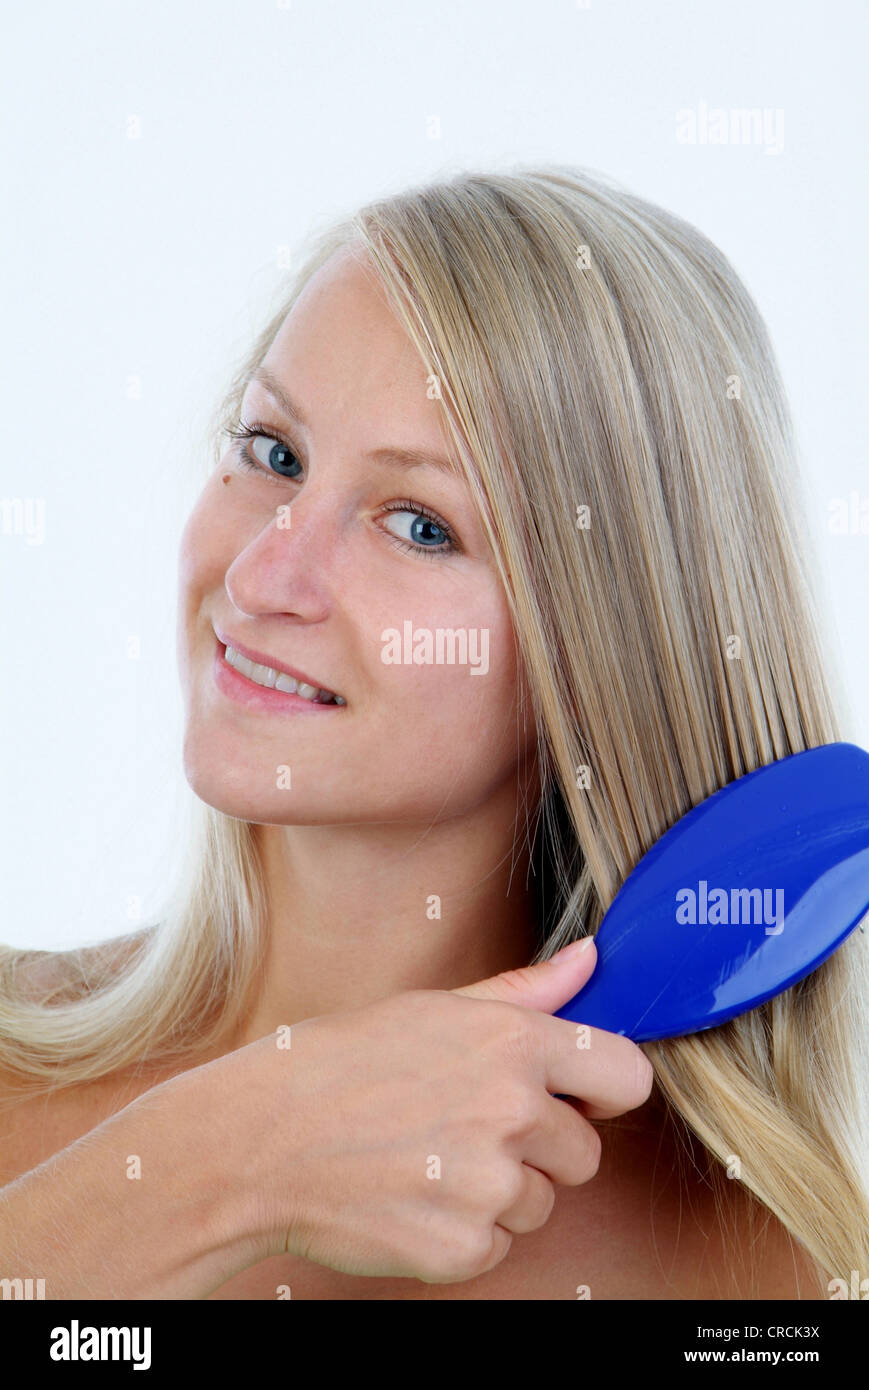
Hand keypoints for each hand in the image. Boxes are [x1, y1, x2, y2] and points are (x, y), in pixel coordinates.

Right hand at [245, 938, 652, 1283]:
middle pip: (585, 1153)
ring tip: (425, 1159)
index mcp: (512, 1042)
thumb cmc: (341, 1064)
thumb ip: (526, 990)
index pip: (628, 1076)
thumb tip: (592, 957)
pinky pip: (497, 1247)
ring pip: (541, 1203)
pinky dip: (462, 1234)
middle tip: (464, 1128)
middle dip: (541, 1149)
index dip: (606, 1089)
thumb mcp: (433, 1007)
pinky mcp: (463, 1246)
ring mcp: (490, 1185)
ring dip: (498, 1193)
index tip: (578, 1096)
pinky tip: (411, 1197)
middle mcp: (513, 1111)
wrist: (259, 1141)